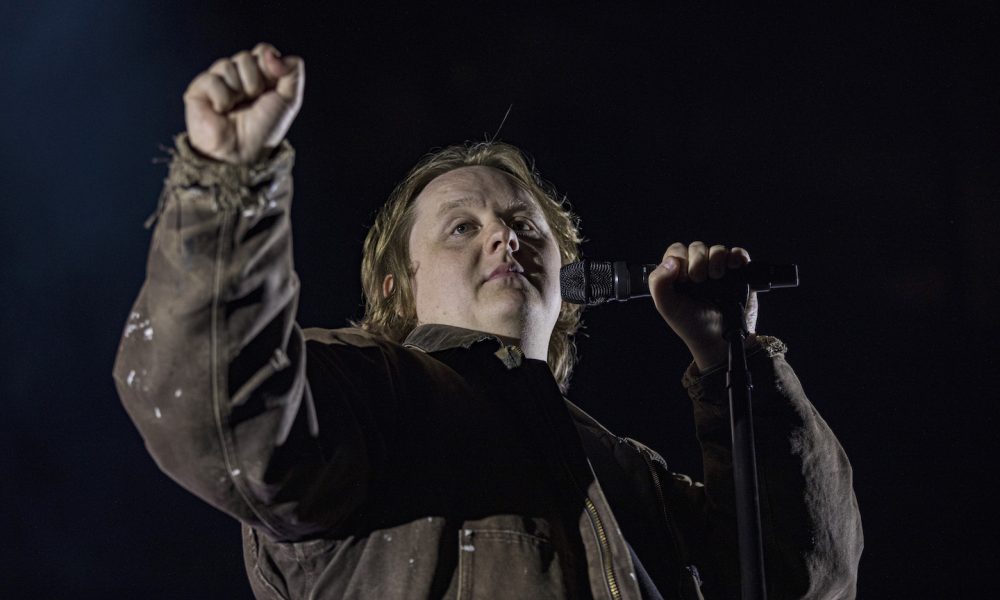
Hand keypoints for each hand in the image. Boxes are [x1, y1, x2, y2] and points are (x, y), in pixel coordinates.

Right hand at [183, 43, 304, 164]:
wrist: (243, 153)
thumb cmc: (264, 130)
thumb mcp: (289, 100)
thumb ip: (293, 72)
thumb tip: (272, 54)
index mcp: (259, 75)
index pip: (263, 51)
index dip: (269, 66)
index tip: (271, 88)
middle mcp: (237, 76)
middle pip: (247, 57)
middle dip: (255, 82)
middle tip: (252, 102)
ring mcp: (217, 81)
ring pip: (228, 65)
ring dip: (238, 91)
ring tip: (236, 109)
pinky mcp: (198, 90)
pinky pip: (212, 79)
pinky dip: (222, 98)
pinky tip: (221, 111)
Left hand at [647, 241, 758, 371]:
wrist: (721, 341)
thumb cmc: (692, 325)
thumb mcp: (667, 307)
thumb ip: (658, 283)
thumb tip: (671, 261)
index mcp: (678, 274)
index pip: (676, 251)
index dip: (680, 260)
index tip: (684, 279)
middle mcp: (698, 269)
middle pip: (697, 247)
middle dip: (698, 262)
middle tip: (700, 282)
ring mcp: (719, 270)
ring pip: (718, 249)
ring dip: (717, 261)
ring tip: (717, 278)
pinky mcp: (739, 273)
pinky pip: (738, 254)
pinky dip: (737, 257)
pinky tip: (733, 268)